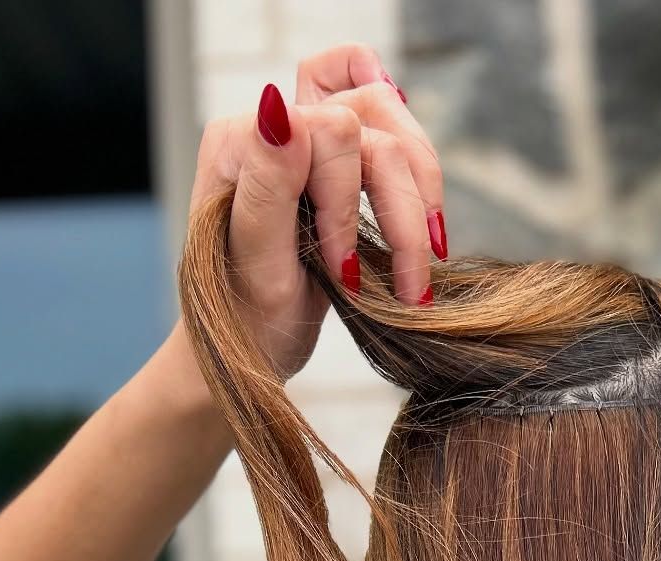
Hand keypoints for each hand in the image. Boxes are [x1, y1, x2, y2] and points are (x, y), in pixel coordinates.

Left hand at [185, 42, 444, 379]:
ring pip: (395, 138)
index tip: (345, 273)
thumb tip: (281, 114)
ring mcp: (311, 144)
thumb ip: (267, 186)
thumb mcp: (255, 264)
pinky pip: (397, 156)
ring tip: (416, 276)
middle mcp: (275, 129)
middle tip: (406, 285)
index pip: (331, 130)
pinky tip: (420, 248)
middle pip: (373, 122)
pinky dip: (419, 201)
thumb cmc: (244, 318)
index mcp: (240, 143)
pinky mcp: (337, 166)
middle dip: (400, 205)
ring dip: (419, 208)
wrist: (251, 347)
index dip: (348, 204)